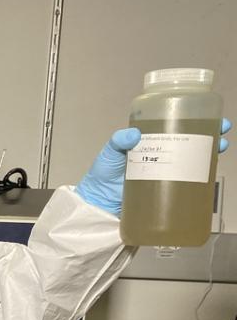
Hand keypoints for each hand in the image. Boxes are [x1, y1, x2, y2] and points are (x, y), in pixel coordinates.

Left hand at [77, 118, 230, 213]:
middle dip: (209, 135)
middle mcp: (161, 155)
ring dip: (209, 154)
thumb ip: (117, 142)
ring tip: (219, 148)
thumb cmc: (102, 175)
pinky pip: (187, 182)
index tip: (210, 115)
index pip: (175, 126)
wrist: (99, 204)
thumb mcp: (109, 153)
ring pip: (192, 160)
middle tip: (221, 131)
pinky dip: (201, 178)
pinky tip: (209, 173)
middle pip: (190, 141)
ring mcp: (165, 173)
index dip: (194, 120)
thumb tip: (133, 134)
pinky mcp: (167, 191)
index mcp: (149, 142)